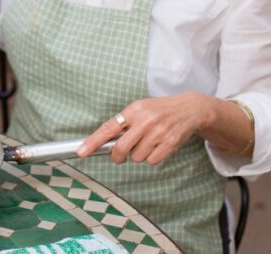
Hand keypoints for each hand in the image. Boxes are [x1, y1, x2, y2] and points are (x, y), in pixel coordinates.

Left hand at [77, 93, 212, 164]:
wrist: (190, 109)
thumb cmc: (159, 110)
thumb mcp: (140, 109)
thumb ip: (124, 123)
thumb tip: (105, 142)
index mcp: (133, 110)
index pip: (108, 128)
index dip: (93, 141)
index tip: (81, 152)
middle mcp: (145, 121)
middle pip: (121, 148)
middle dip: (117, 156)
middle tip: (119, 156)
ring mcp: (158, 132)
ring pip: (137, 157)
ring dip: (138, 155)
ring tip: (147, 143)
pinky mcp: (170, 143)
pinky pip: (152, 161)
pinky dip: (152, 158)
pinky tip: (157, 147)